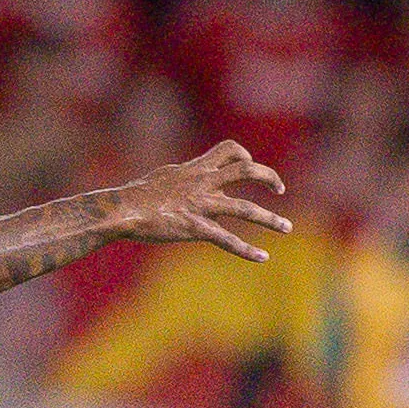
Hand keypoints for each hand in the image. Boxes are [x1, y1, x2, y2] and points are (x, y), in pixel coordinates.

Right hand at [115, 141, 289, 262]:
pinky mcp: (195, 228)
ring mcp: (201, 206)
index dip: (245, 155)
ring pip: (245, 208)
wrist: (121, 210)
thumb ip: (181, 177)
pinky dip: (247, 250)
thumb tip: (181, 179)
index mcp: (195, 169)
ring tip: (287, 228)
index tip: (249, 164)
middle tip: (280, 189)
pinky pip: (227, 240)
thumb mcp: (162, 178)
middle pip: (247, 170)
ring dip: (270, 218)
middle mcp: (203, 183)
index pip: (229, 150)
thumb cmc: (134, 196)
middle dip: (268, 177)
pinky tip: (263, 257)